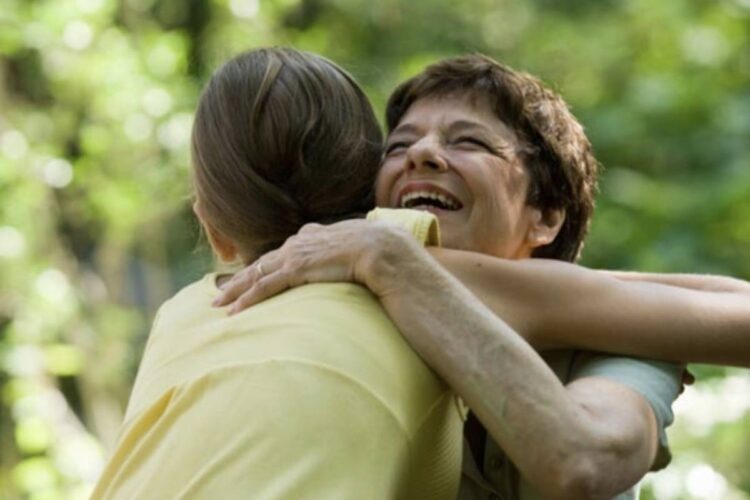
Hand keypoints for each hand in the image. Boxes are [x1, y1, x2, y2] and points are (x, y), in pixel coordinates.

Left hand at [212, 219, 415, 313]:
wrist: (382, 248)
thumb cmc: (377, 251)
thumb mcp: (357, 249)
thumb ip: (345, 253)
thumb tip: (349, 260)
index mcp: (313, 237)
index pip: (280, 255)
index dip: (263, 267)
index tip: (250, 277)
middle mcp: (299, 243)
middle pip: (261, 263)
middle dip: (240, 279)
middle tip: (220, 293)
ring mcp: (296, 255)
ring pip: (256, 274)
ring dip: (235, 290)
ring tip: (218, 303)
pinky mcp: (296, 269)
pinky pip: (264, 286)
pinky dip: (247, 299)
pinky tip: (234, 311)